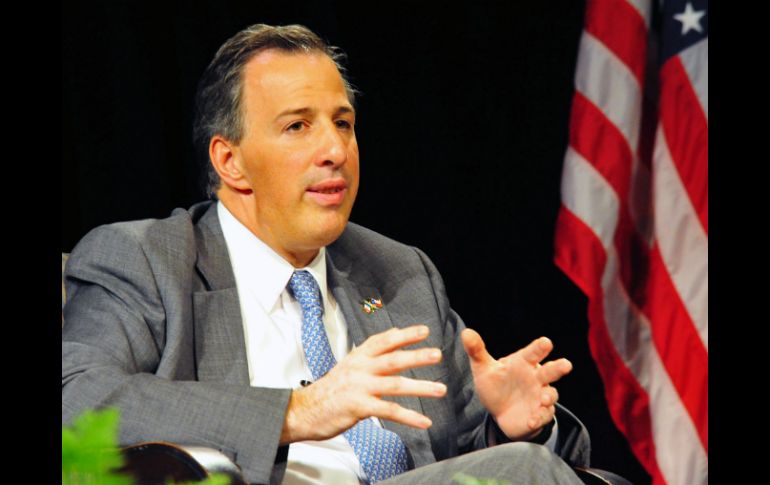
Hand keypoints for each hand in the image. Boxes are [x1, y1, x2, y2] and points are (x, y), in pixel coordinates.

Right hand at [280, 325, 446, 443]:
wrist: (304, 410)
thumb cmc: (331, 389)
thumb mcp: (350, 365)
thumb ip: (372, 352)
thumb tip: (394, 334)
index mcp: (358, 356)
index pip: (383, 341)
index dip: (404, 335)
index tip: (425, 331)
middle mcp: (360, 368)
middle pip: (393, 359)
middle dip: (417, 356)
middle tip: (438, 354)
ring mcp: (359, 388)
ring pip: (395, 385)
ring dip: (421, 387)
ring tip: (441, 389)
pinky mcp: (359, 407)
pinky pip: (389, 411)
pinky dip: (409, 417)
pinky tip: (425, 421)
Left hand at [461, 328, 572, 440]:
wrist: (500, 412)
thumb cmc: (495, 384)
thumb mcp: (483, 369)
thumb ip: (476, 351)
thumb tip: (466, 332)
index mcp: (523, 362)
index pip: (533, 352)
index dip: (540, 347)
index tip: (546, 342)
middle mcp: (536, 377)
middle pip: (550, 371)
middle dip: (558, 367)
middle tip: (566, 364)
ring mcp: (540, 396)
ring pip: (551, 394)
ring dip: (549, 396)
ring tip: (544, 399)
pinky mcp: (540, 414)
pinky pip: (543, 416)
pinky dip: (538, 418)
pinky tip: (530, 421)